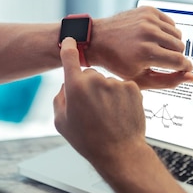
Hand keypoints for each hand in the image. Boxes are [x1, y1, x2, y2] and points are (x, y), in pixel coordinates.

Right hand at [53, 37, 147, 165]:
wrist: (120, 152)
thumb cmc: (88, 141)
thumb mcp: (61, 122)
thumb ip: (59, 99)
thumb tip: (66, 85)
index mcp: (75, 86)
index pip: (69, 56)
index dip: (68, 47)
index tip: (70, 40)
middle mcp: (96, 80)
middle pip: (90, 74)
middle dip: (89, 86)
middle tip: (92, 109)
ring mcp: (116, 83)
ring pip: (108, 82)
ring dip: (106, 93)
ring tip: (107, 115)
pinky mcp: (133, 88)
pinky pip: (123, 86)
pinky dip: (121, 96)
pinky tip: (118, 113)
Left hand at [88, 6, 192, 89]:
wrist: (98, 40)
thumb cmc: (117, 63)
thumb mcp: (140, 79)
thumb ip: (169, 81)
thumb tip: (192, 77)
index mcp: (145, 53)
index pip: (180, 61)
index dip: (184, 67)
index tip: (184, 69)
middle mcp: (148, 34)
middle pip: (181, 47)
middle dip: (175, 56)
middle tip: (161, 60)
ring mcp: (148, 20)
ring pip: (177, 35)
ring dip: (171, 44)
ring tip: (157, 50)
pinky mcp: (148, 11)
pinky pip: (170, 23)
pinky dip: (166, 32)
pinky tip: (154, 38)